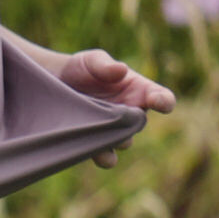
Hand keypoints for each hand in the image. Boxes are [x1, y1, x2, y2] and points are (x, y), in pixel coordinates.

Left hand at [51, 49, 177, 164]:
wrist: (54, 83)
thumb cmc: (81, 68)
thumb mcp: (92, 60)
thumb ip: (105, 65)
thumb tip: (121, 70)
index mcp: (138, 90)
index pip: (161, 97)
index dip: (164, 101)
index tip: (158, 102)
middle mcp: (130, 113)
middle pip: (140, 124)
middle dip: (132, 124)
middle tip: (121, 119)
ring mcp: (113, 130)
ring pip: (124, 142)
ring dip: (116, 140)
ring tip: (102, 134)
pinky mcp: (95, 143)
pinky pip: (106, 157)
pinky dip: (103, 156)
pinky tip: (91, 151)